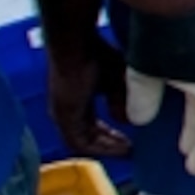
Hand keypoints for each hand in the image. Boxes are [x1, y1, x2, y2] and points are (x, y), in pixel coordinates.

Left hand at [45, 35, 131, 160]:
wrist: (76, 44)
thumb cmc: (97, 52)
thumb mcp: (118, 78)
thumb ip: (123, 99)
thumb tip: (127, 119)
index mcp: (77, 97)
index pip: (91, 124)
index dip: (110, 134)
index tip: (130, 140)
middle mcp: (67, 108)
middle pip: (87, 135)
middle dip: (110, 143)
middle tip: (131, 150)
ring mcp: (62, 113)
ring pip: (83, 141)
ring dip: (107, 148)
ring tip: (128, 151)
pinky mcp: (63, 116)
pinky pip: (80, 142)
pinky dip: (101, 147)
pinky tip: (121, 147)